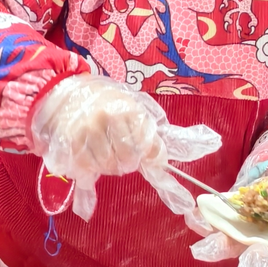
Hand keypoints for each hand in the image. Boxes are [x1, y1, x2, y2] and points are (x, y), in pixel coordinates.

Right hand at [31, 76, 220, 219]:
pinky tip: (85, 151)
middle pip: (129, 163)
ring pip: (110, 169)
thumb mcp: (132, 106)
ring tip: (100, 146)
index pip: (149, 149)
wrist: (59, 94)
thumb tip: (208, 143)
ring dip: (108, 164)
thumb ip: (156, 131)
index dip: (150, 156)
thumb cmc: (102, 101)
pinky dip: (89, 168)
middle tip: (117, 145)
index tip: (148, 156)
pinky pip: (88, 172)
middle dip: (127, 159)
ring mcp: (86, 135)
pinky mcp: (68, 149)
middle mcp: (107, 120)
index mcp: (128, 109)